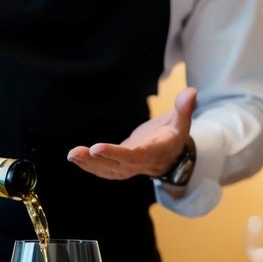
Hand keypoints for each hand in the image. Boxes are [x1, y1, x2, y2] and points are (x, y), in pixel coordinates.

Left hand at [67, 87, 196, 179]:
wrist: (170, 153)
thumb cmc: (175, 133)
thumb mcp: (181, 120)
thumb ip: (184, 107)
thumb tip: (191, 92)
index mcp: (154, 152)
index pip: (134, 155)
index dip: (115, 154)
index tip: (97, 148)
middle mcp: (140, 163)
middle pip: (115, 165)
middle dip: (95, 161)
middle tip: (75, 153)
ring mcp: (128, 167)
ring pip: (106, 170)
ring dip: (87, 164)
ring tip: (71, 155)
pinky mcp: (119, 165)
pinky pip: (103, 169)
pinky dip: (89, 165)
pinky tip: (75, 157)